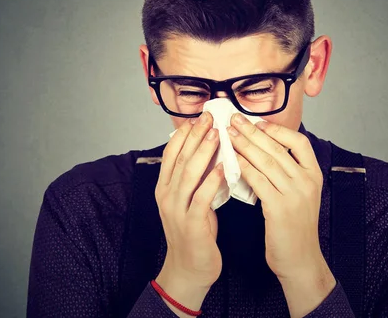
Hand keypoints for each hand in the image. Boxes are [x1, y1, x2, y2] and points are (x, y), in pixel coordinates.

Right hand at [155, 111, 224, 290]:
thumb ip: (195, 179)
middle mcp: (167, 195)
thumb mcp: (190, 200)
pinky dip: (211, 181)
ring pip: (188, 174)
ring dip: (203, 152)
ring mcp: (176, 209)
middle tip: (210, 117)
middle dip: (196, 136)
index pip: (171, 153)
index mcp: (165, 187)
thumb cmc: (195, 231)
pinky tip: (222, 168)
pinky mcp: (191, 223)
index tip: (199, 117)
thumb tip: (211, 152)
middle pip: (180, 158)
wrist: (189, 269)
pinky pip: (201, 198)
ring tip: (217, 134)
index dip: (184, 134)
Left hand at [227, 114, 331, 282]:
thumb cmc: (294, 226)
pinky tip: (231, 160)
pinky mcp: (279, 208)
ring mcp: (294, 194)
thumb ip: (288, 172)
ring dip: (244, 145)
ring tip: (229, 135)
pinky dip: (243, 167)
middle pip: (277, 148)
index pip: (299, 142)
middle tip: (234, 120)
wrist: (300, 259)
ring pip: (266, 161)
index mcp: (313, 175)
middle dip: (253, 132)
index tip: (258, 122)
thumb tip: (265, 147)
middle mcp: (306, 181)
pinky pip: (258, 181)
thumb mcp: (300, 194)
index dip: (277, 130)